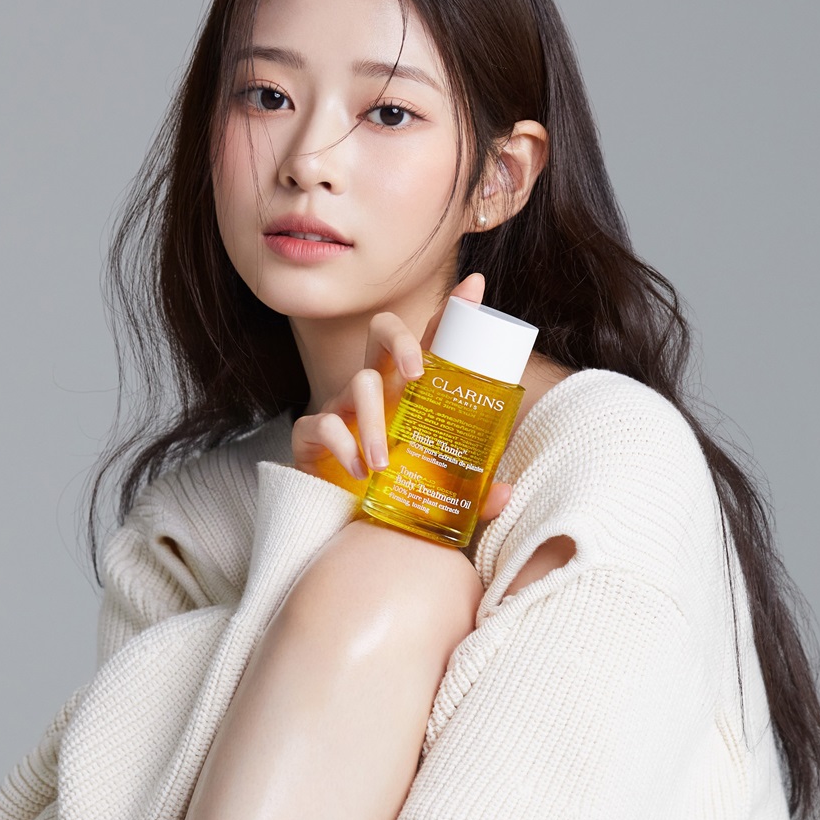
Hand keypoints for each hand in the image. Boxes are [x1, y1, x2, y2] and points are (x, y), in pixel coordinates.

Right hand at [289, 273, 513, 520]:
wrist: (346, 530)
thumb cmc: (396, 499)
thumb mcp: (442, 494)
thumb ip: (475, 496)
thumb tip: (506, 494)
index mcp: (410, 393)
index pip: (431, 342)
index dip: (451, 311)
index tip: (475, 288)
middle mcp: (378, 389)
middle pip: (381, 333)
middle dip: (400, 341)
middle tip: (417, 373)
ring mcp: (342, 408)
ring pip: (358, 383)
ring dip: (375, 422)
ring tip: (384, 462)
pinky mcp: (312, 436)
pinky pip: (324, 425)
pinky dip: (343, 446)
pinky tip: (359, 472)